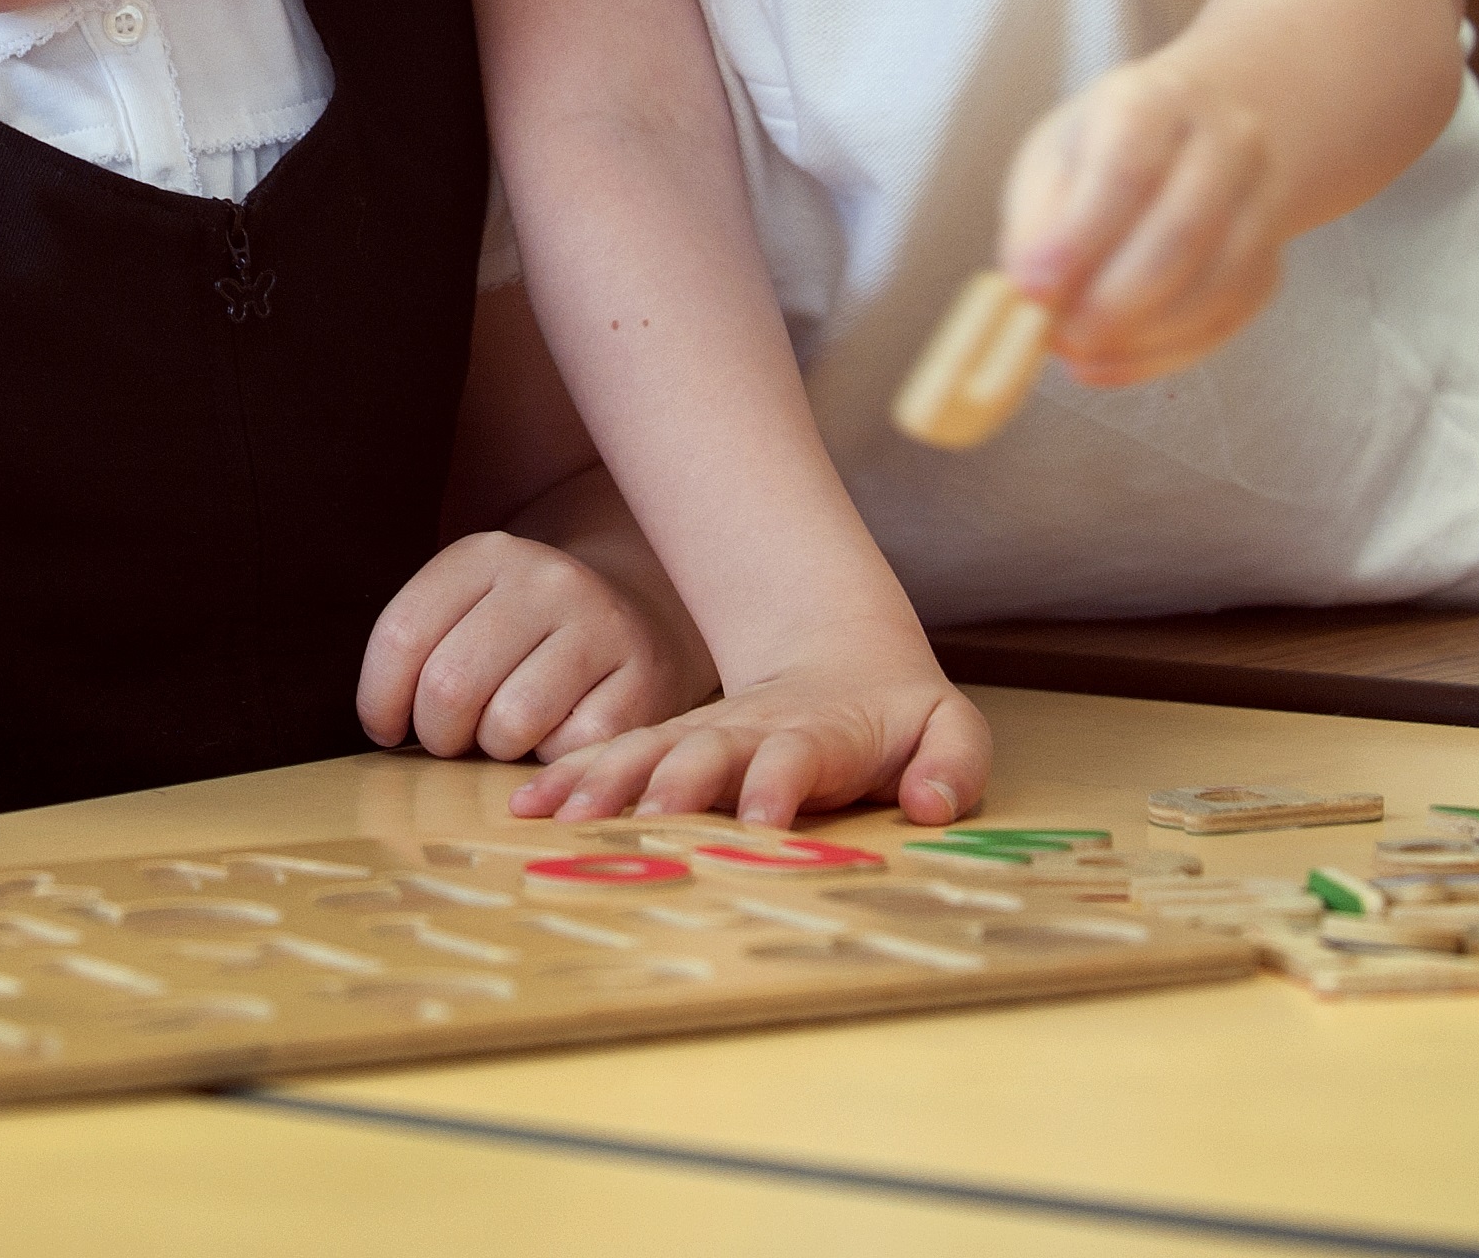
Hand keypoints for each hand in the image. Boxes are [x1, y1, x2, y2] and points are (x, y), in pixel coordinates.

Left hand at [357, 531, 712, 763]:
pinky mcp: (644, 678)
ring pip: (508, 724)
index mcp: (486, 555)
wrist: (640, 614)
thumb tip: (384, 728)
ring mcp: (601, 625)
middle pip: (449, 686)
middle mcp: (545, 579)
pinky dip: (552, 761)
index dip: (378, 700)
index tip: (386, 728)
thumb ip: (421, 650)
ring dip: (494, 750)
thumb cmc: (526, 633)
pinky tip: (558, 735)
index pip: (401, 635)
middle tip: (452, 738)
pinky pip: (568, 751)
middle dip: (437, 734)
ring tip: (505, 734)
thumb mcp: (470, 610)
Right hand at [503, 641, 992, 831]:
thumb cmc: (898, 714)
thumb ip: (953, 764)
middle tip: (646, 818)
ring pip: (647, 754)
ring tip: (559, 818)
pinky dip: (571, 782)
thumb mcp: (950, 728)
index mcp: (816, 734)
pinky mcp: (667, 749)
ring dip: (606, 784)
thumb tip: (928, 806)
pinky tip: (525, 808)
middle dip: (675, 783)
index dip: (779, 783)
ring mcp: (701, 738)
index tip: (760, 820)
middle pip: (705, 751)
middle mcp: (748, 733)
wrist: (839, 657)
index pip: (794, 756)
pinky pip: (614, 761)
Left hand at [998, 55, 1282, 389]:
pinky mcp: (1270, 261)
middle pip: (1182, 232)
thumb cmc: (1105, 150)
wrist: (1195, 137)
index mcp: (1155, 101)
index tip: (1034, 288)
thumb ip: (1039, 223)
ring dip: (1141, 335)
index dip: (1078, 239)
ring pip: (1215, 285)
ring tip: (1079, 350)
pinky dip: (1165, 353)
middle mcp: (1225, 142)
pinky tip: (1114, 359)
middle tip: (1060, 336)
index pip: (1126, 170)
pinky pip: (1227, 318)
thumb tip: (1031, 295)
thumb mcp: (1053, 160)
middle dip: (1114, 300)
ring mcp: (1261, 201)